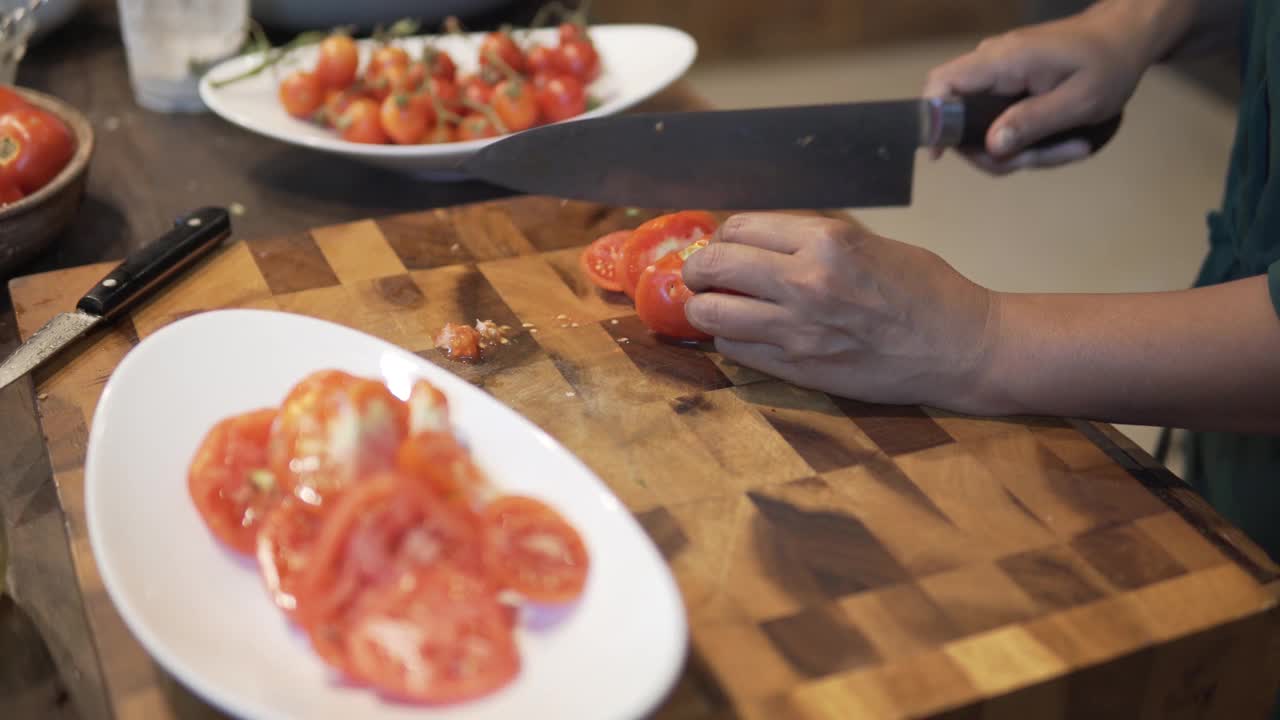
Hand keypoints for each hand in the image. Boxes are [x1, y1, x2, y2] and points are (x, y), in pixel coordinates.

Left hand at [681, 213, 995, 410]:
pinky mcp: (800, 368)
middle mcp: (806, 281)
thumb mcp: (867, 244)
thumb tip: (753, 243)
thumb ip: (809, 242)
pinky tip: (744, 334)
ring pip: (711, 314)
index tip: (722, 246)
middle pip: (713, 267)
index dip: (721, 237)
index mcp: (826, 240)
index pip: (739, 227)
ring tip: (717, 307)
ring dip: (705, 309)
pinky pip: (736, 351)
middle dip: (698, 271)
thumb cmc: (924, 290)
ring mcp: (799, 329)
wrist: (962, 346)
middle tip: (702, 277)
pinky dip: (730, 340)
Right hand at [924, 2, 1151, 173]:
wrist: (1126, 36)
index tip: (941, 155)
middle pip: (961, 117)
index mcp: (1003, 61)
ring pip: (982, 125)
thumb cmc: (1110, 63)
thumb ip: (1033, 122)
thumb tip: (991, 146)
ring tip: (1067, 149)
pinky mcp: (1008, 83)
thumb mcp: (1080, 100)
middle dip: (996, 151)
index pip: (942, 84)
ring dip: (1016, 150)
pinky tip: (1057, 142)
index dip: (932, 120)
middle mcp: (992, 63)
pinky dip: (1022, 138)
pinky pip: (998, 119)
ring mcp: (999, 73)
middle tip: (1042, 160)